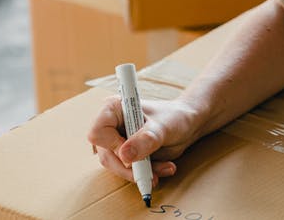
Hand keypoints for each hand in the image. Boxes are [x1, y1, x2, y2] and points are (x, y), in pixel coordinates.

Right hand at [86, 96, 202, 185]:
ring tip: (165, 167)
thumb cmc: (173, 117)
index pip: (97, 133)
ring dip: (141, 172)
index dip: (113, 146)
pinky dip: (145, 173)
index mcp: (113, 110)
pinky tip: (163, 168)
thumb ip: (146, 140)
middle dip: (130, 168)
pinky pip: (128, 171)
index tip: (133, 154)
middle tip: (153, 172)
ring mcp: (116, 141)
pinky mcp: (124, 155)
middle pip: (106, 156)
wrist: (186, 124)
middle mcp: (110, 126)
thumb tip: (125, 156)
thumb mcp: (163, 128)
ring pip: (117, 167)